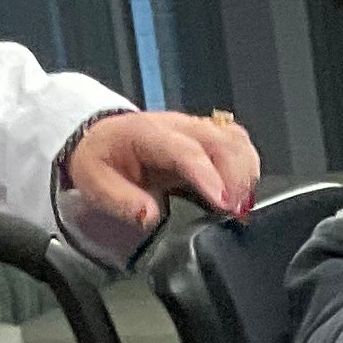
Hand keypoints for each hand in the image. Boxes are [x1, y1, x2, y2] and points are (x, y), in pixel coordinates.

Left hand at [66, 107, 261, 230]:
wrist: (102, 140)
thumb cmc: (100, 161)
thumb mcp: (94, 183)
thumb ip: (121, 201)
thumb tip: (149, 216)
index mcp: (148, 132)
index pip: (187, 150)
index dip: (209, 176)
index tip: (224, 204)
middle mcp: (178, 126)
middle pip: (223, 140)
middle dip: (237, 177)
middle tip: (236, 214)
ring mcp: (196, 129)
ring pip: (237, 140)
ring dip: (247, 173)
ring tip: (241, 207)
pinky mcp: (208, 139)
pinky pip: (239, 145)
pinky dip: (248, 169)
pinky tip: (243, 195)